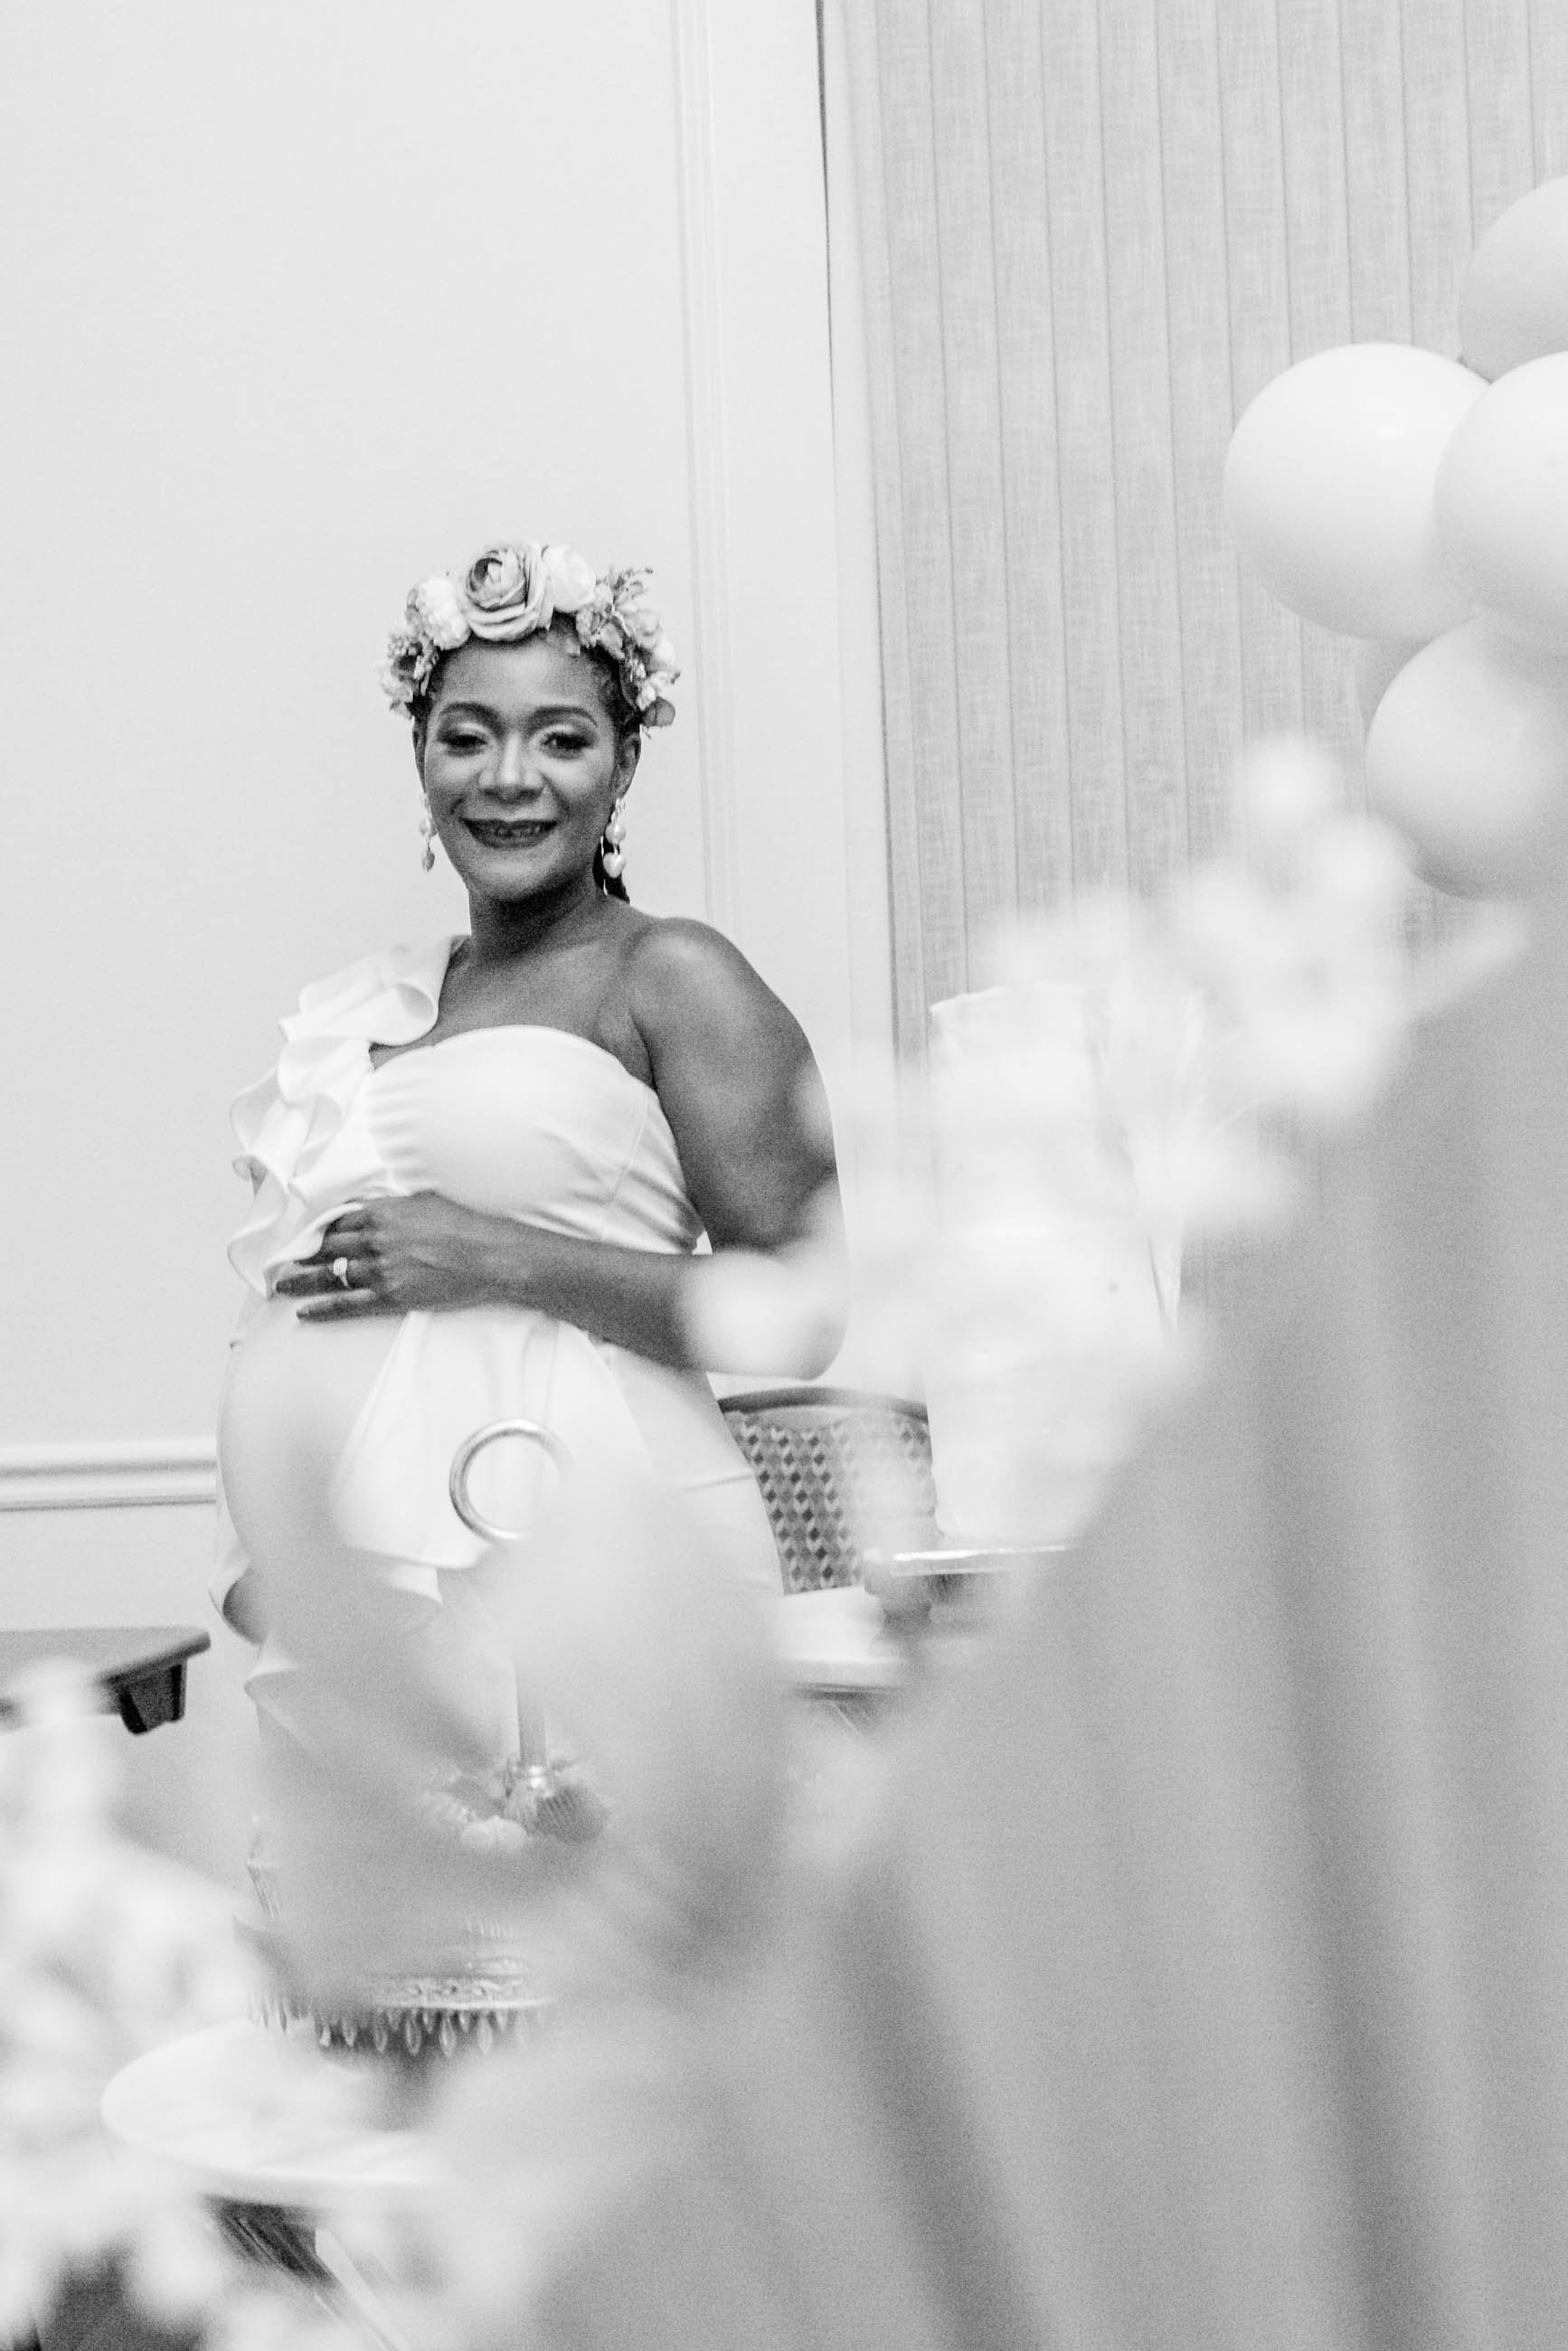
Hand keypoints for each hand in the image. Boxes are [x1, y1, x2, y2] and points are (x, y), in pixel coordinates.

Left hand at [275, 1192, 503, 1318]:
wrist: (487, 1256)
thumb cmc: (463, 1225)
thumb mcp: (424, 1200)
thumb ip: (394, 1206)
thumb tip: (378, 1208)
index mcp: (381, 1212)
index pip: (337, 1222)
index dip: (317, 1231)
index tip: (304, 1237)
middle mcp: (374, 1240)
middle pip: (326, 1248)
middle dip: (301, 1255)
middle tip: (281, 1261)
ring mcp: (380, 1270)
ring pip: (329, 1276)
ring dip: (301, 1281)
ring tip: (281, 1285)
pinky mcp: (390, 1296)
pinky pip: (346, 1305)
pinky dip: (322, 1309)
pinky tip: (304, 1312)